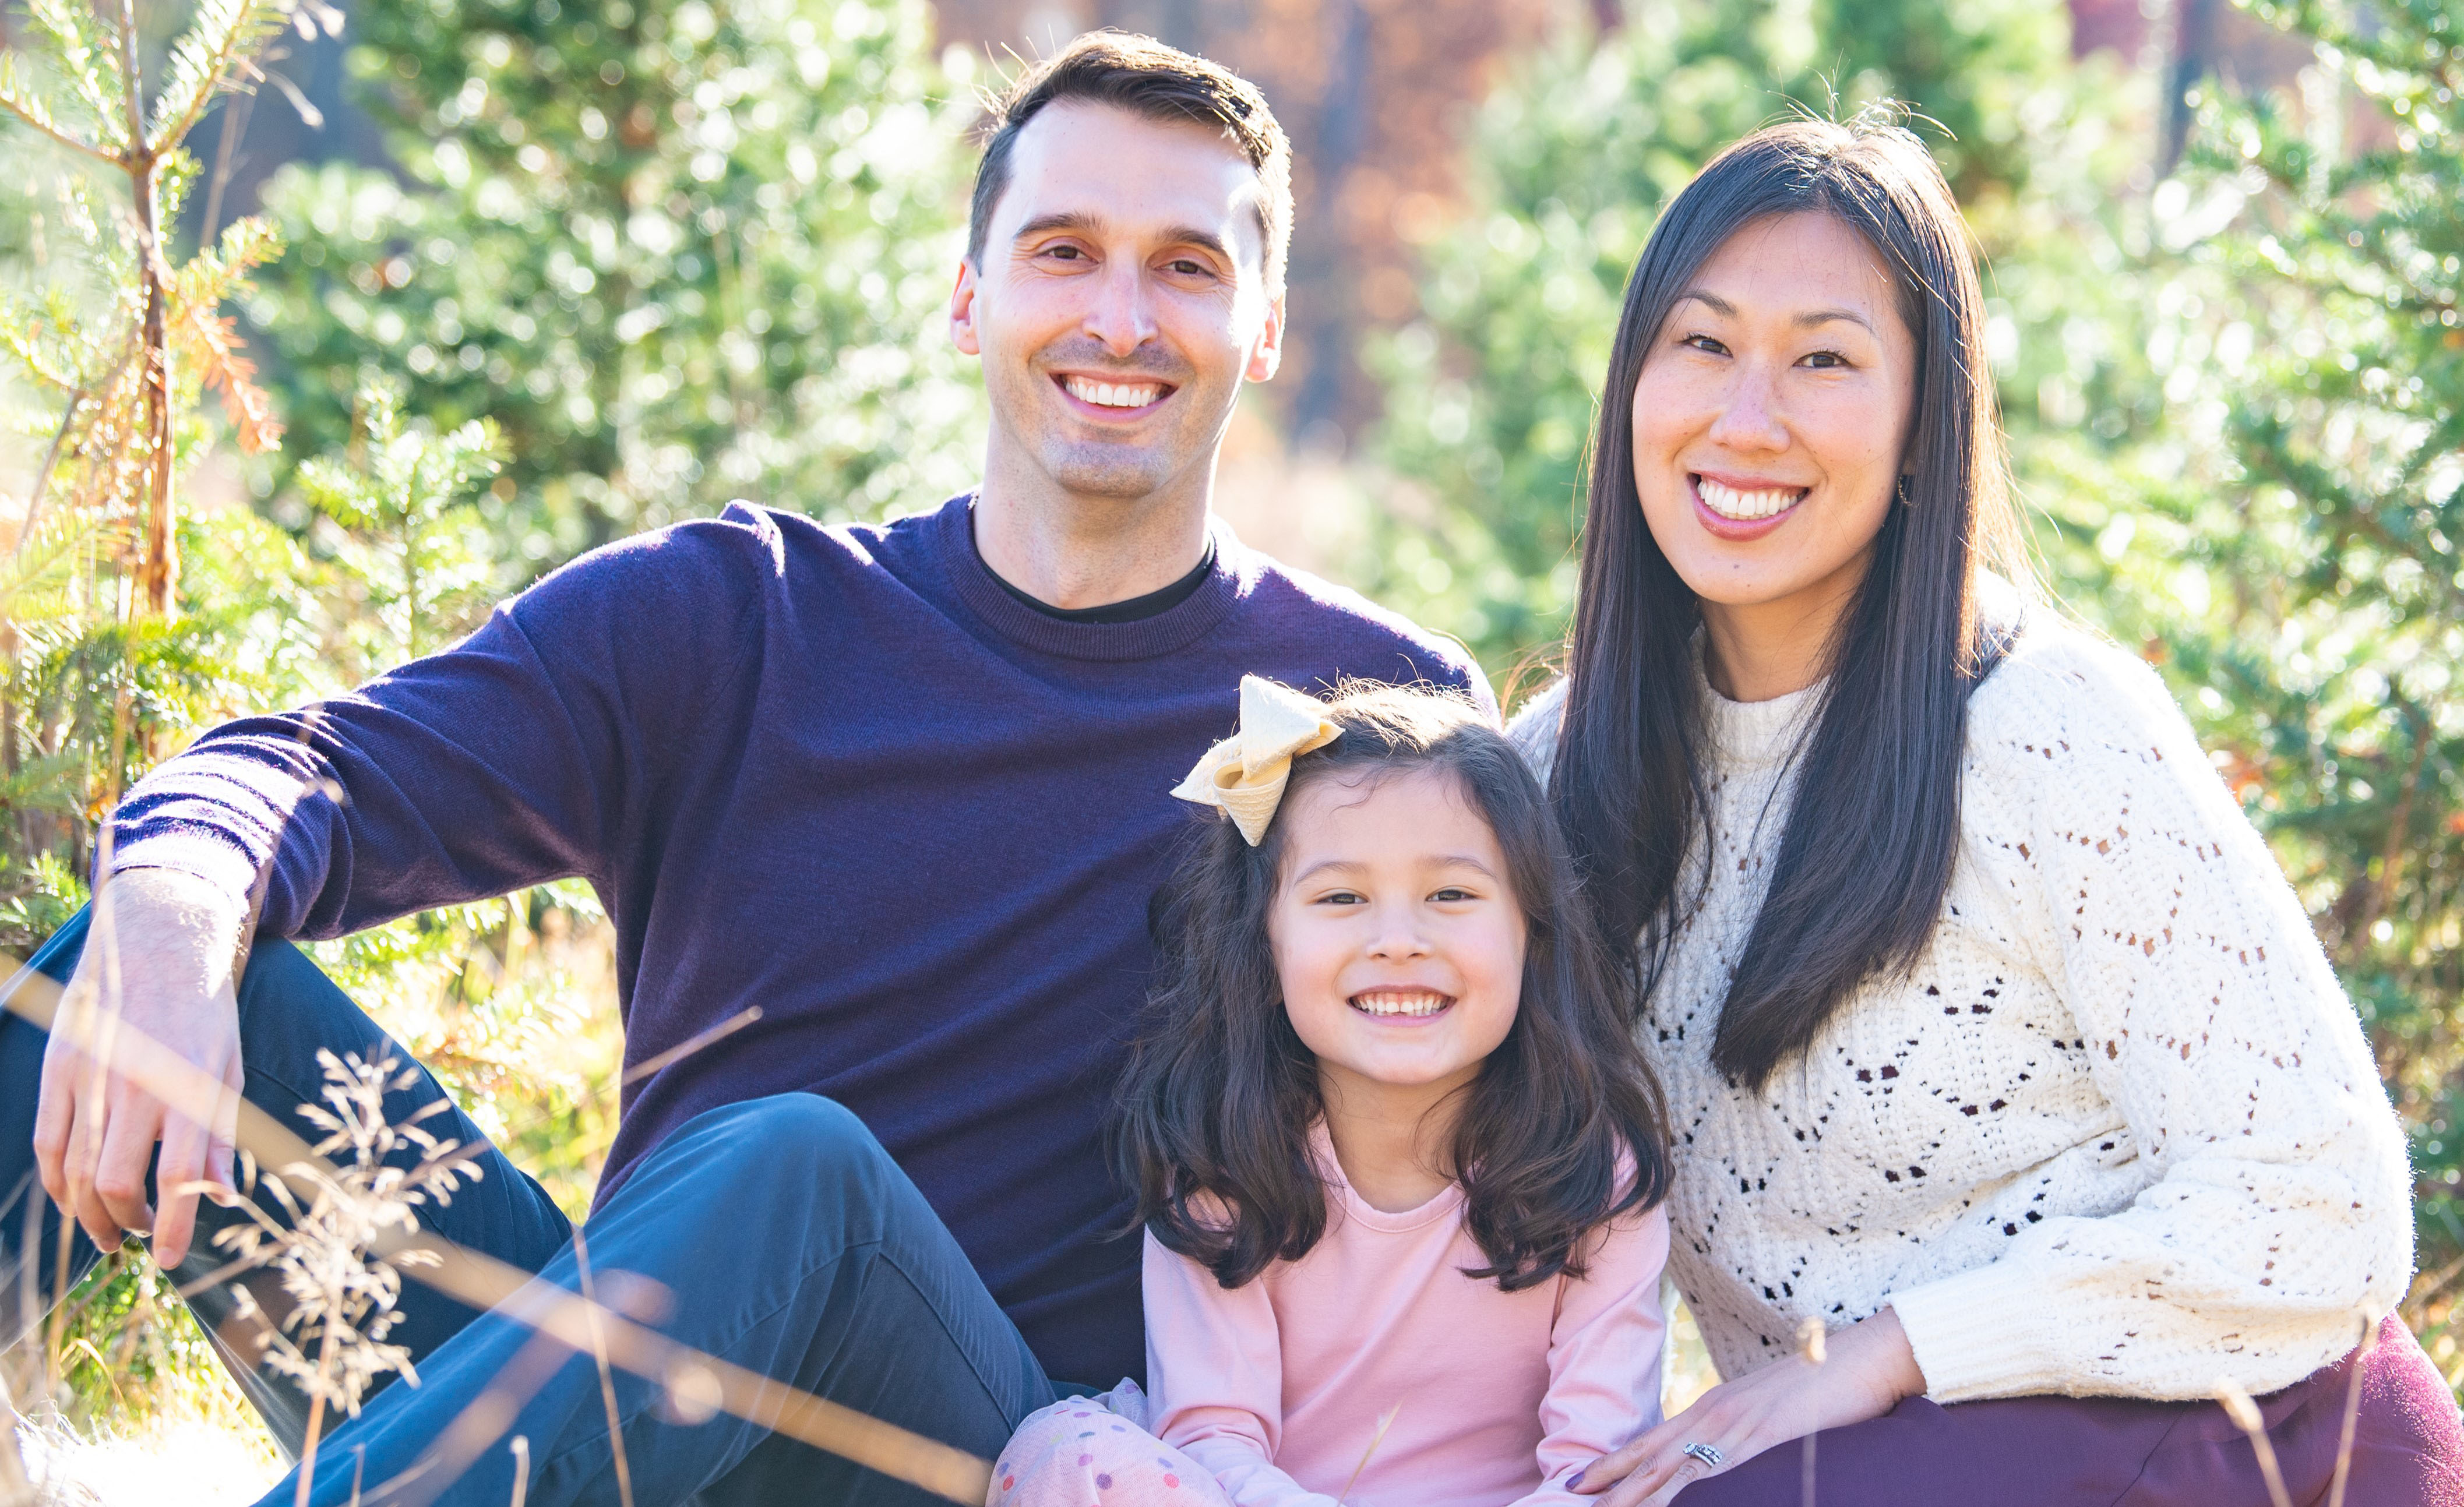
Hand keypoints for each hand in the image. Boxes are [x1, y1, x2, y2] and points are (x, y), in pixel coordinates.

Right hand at [32, 869, 248, 1267]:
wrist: (157, 946)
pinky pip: (47, 1145)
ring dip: (88, 1214)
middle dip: (127, 1224)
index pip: (176, 1175)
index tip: (172, 1259)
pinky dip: (58, 1182)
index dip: (174, 1227)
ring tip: (110, 1232)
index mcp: (186, 1087)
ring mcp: (88, 1078)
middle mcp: (134, 1086)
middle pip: (115, 1183)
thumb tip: (220, 1196)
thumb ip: (218, 1135)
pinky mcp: (57, 1071)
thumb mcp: (229, 1070)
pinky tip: (75, 1199)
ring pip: (75, 1171)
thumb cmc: (204, 1015)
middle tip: (142, 1237)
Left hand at [1573, 1307, 1925, 1505]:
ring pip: (1668, 1463)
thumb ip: (1747, 1429)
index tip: (1584, 1479)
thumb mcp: (1776, 1410)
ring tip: (1594, 1506)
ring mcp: (1735, 1423)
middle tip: (1565, 1494)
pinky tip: (1652, 1501)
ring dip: (1629, 1489)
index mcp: (1718, 1405)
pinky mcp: (1758, 1436)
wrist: (1867, 1357)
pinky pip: (1708, 1469)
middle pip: (1650, 1451)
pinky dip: (1673, 1489)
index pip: (1657, 1438)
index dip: (1618, 1460)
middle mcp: (1717, 1411)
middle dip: (1608, 1477)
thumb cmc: (1828, 1385)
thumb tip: (1733, 1449)